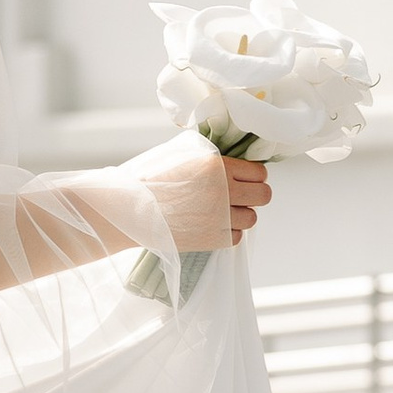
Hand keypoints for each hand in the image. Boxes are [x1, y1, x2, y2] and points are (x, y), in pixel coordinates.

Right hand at [146, 139, 272, 251]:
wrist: (128, 208)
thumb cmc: (148, 178)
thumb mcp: (180, 153)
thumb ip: (209, 156)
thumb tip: (230, 158)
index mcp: (217, 165)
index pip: (259, 172)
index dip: (253, 175)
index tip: (243, 178)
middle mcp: (224, 191)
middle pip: (264, 196)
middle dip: (254, 194)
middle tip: (239, 195)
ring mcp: (219, 217)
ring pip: (252, 218)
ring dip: (241, 214)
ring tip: (223, 211)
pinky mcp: (212, 239)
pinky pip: (236, 237)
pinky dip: (228, 232)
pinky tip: (212, 224)